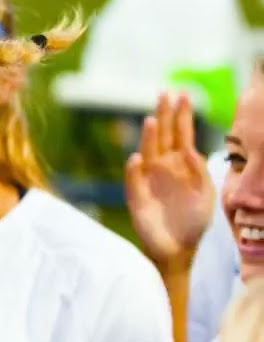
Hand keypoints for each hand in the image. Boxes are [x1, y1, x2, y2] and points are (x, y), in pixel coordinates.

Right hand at [124, 91, 214, 272]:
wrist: (179, 247)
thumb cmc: (194, 220)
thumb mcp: (207, 193)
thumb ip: (200, 171)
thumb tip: (192, 150)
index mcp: (181, 164)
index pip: (181, 134)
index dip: (182, 115)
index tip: (183, 94)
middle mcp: (163, 167)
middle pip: (162, 135)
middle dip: (163, 115)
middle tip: (164, 93)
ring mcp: (148, 180)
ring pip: (148, 152)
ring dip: (148, 137)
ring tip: (151, 120)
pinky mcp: (137, 196)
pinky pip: (134, 180)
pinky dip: (134, 169)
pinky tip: (138, 158)